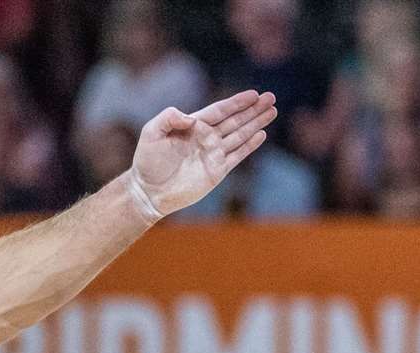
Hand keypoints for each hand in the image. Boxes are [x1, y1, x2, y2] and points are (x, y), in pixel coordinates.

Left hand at [128, 90, 277, 218]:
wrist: (148, 191)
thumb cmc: (147, 162)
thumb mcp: (151, 133)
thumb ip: (168, 118)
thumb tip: (190, 117)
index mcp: (193, 126)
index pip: (220, 110)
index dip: (236, 102)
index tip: (254, 94)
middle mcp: (206, 138)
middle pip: (235, 120)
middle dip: (253, 109)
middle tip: (271, 97)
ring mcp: (213, 154)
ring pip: (240, 135)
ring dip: (256, 123)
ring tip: (272, 111)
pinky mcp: (217, 171)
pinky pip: (237, 155)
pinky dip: (250, 145)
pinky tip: (262, 134)